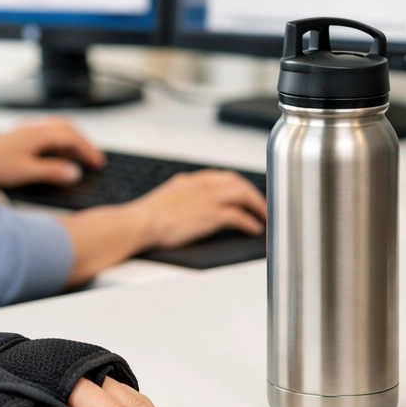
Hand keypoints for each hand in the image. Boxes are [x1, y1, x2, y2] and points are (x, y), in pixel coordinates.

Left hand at [0, 119, 104, 188]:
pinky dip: (57, 142)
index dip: (88, 151)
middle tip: (93, 158)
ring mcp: (26, 130)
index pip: (73, 138)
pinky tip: (54, 154)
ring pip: (57, 129)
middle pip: (68, 129)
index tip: (98, 163)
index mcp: (39, 135)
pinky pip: (46, 133)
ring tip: (77, 157)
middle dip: (83, 142)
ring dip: (71, 141)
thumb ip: (53, 172)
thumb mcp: (27, 172)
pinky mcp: (20, 136)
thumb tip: (74, 173)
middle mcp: (34, 128)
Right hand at [137, 169, 266, 247]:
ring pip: (243, 195)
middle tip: (261, 205)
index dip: (237, 185)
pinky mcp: (211, 215)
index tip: (244, 193)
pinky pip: (239, 216)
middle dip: (253, 193)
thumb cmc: (146, 216)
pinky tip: (254, 229)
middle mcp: (202, 185)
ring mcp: (208, 199)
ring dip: (257, 205)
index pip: (221, 177)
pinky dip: (250, 222)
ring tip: (264, 216)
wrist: (140, 223)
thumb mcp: (166, 196)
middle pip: (237, 182)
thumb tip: (180, 189)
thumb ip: (179, 191)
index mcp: (190, 180)